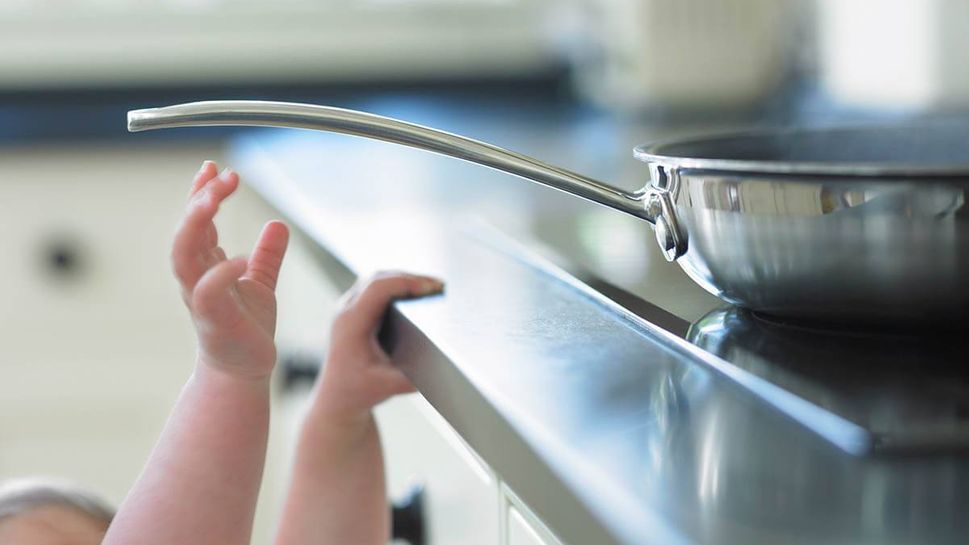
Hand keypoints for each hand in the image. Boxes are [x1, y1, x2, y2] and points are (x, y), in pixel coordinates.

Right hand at [172, 161, 289, 379]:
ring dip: (194, 226)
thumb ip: (267, 255)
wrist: (245, 371)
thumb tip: (278, 224)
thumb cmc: (247, 328)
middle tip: (221, 176)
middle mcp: (196, 278)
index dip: (201, 192)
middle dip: (199, 200)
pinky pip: (206, 293)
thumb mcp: (261, 283)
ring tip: (213, 201)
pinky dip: (220, 273)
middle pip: (186, 231)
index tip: (213, 167)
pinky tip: (240, 258)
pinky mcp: (213, 320)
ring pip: (183, 256)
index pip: (196, 221)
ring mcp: (201, 299)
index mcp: (206, 266)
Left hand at [314, 272, 444, 422]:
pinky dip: (398, 285)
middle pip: (379, 278)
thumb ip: (413, 379)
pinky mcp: (355, 311)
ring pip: (377, 279)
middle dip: (411, 277)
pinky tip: (417, 293)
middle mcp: (346, 311)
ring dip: (404, 278)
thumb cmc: (357, 392)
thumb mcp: (387, 387)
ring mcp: (348, 308)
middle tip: (439, 286)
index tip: (431, 288)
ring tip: (432, 287)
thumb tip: (442, 368)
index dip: (406, 282)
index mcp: (350, 324)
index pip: (378, 289)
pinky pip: (376, 288)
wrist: (337, 398)